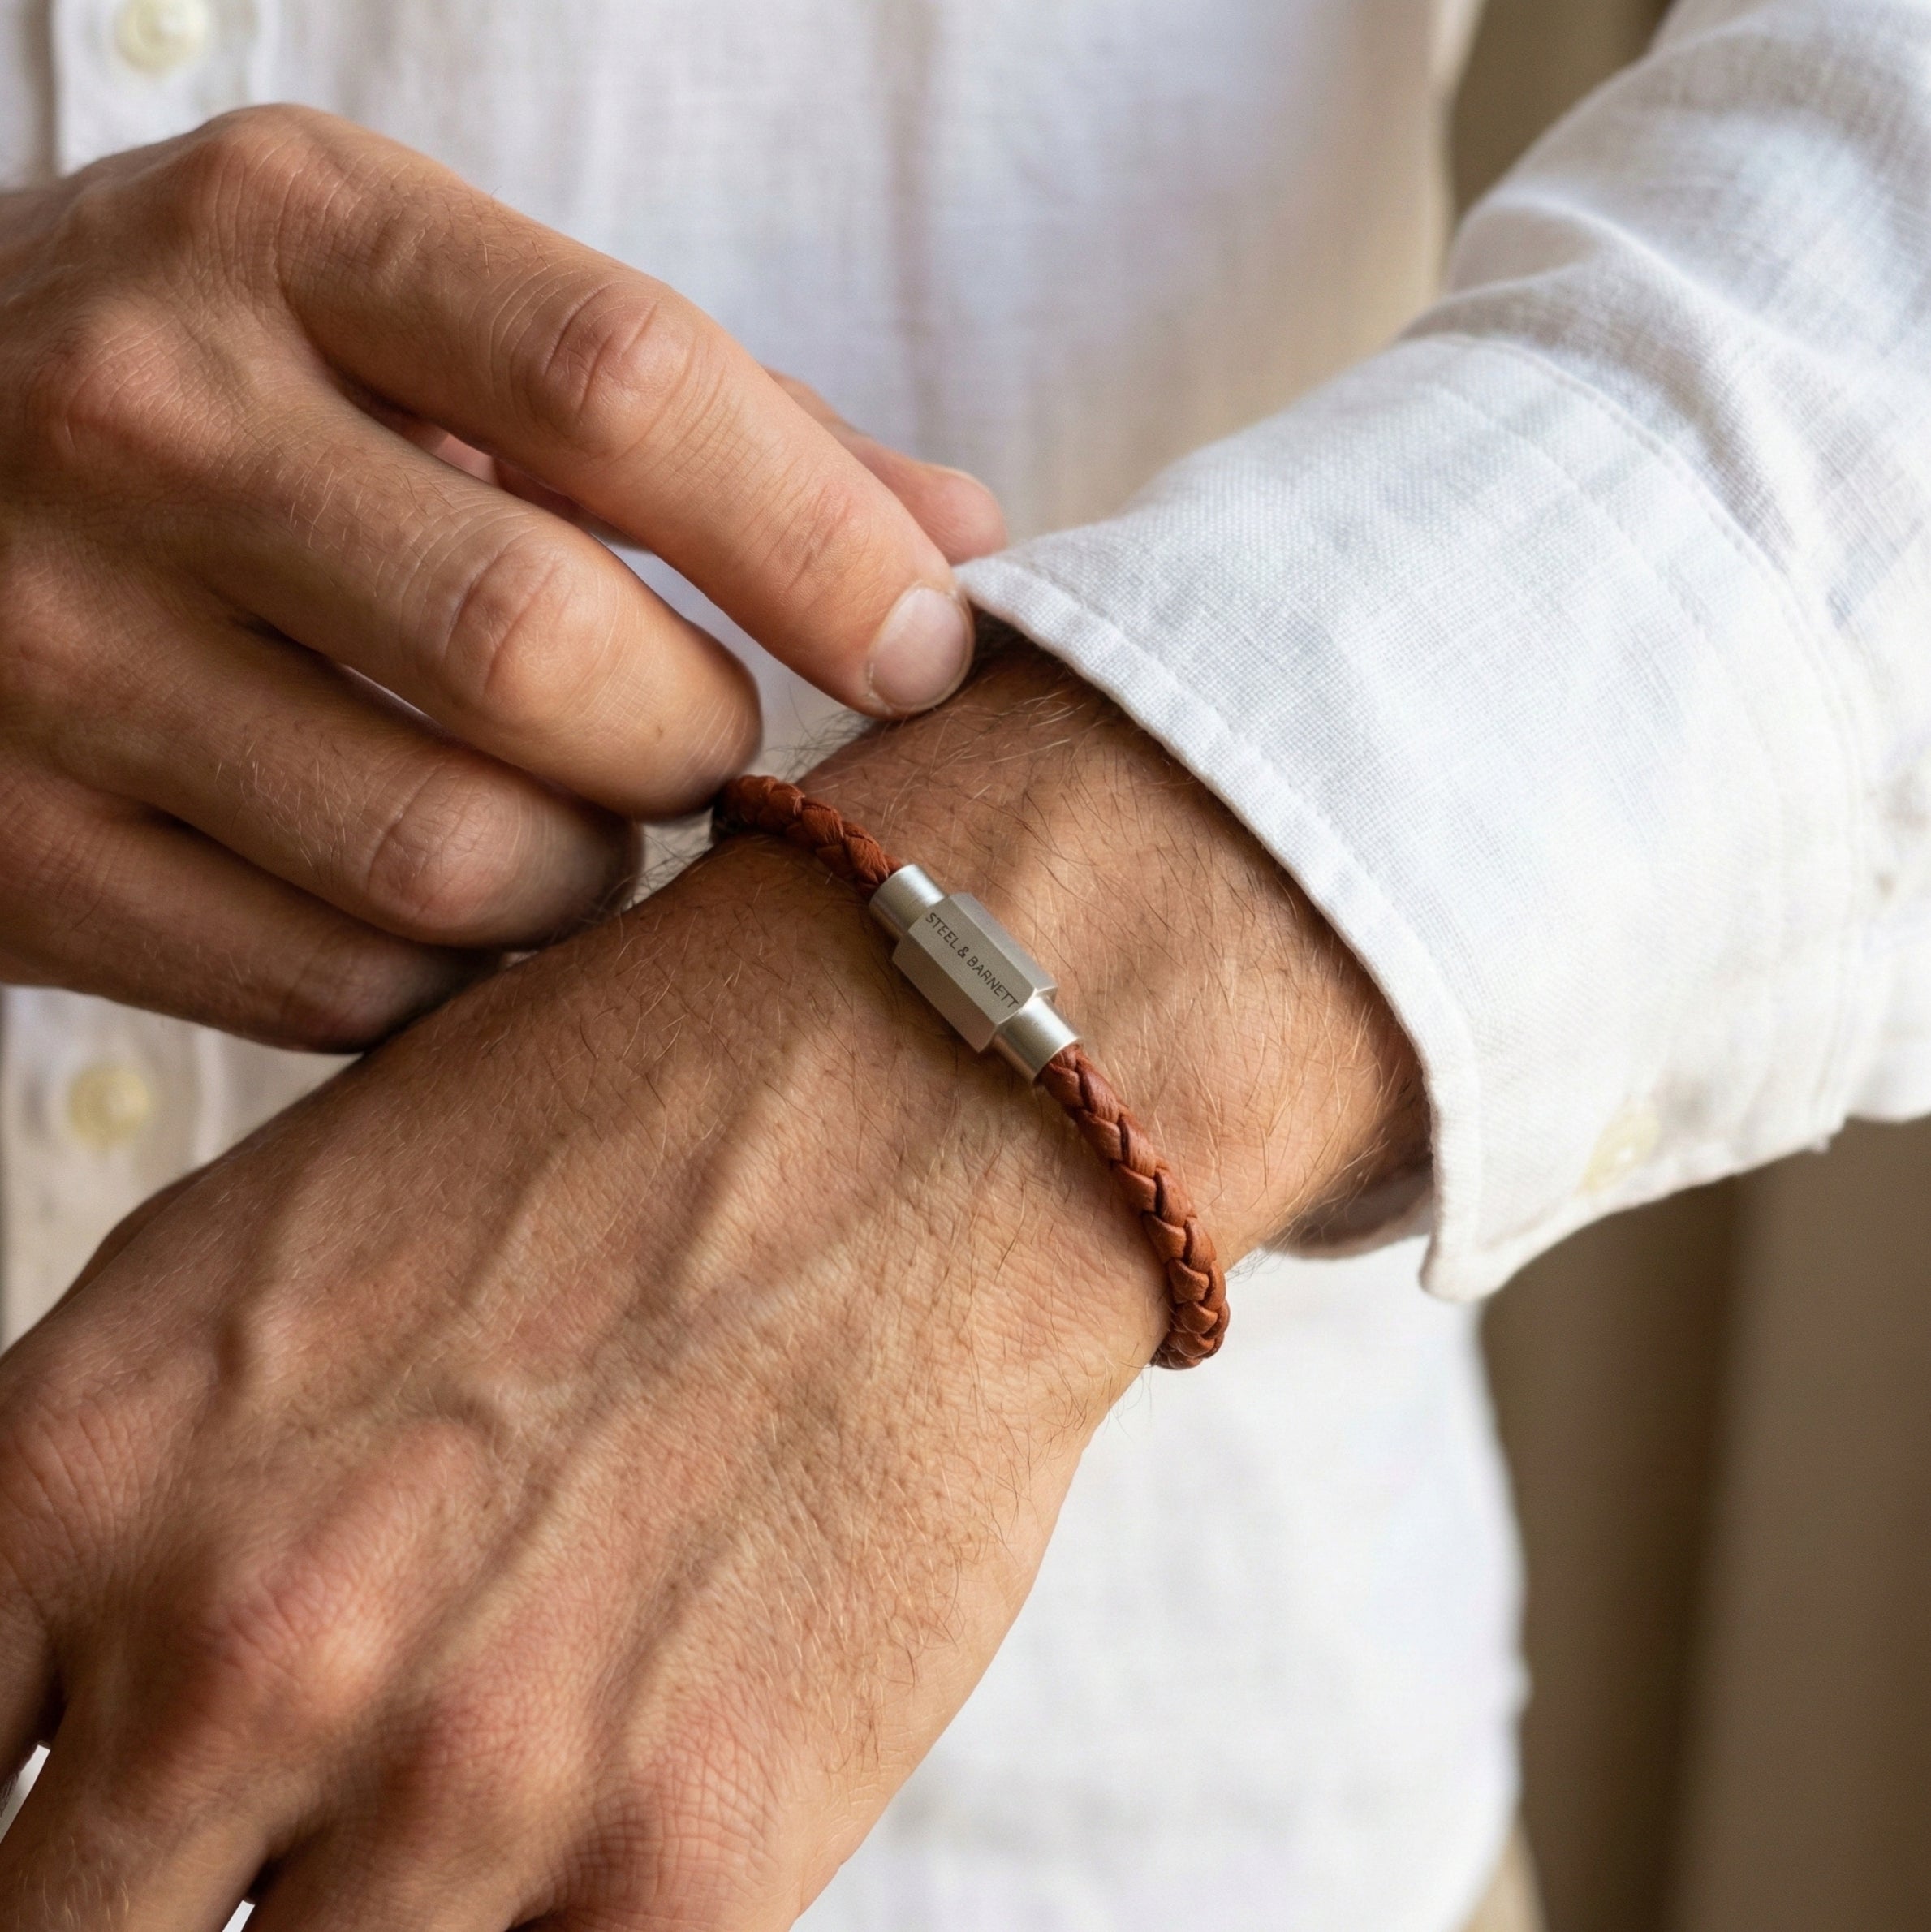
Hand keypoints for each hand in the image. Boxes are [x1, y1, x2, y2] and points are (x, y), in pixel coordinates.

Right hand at [0, 106, 1002, 1048]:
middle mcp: (141, 415)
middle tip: (694, 741)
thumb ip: (694, 417)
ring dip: (582, 874)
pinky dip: (449, 969)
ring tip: (567, 817)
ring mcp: (45, 644)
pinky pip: (336, 982)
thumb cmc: (228, 390)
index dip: (818, 545)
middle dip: (690, 740)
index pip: (624, 383)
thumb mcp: (419, 313)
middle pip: (543, 649)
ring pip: (450, 854)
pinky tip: (440, 893)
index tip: (922, 649)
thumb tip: (958, 539)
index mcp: (285, 233)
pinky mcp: (7, 848)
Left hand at [0, 643, 1420, 1928]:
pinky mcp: (688, 1868)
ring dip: (360, 1911)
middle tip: (267, 1829)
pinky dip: (528, 1930)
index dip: (6, 1827)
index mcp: (85, 1481)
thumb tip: (67, 1720)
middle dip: (150, 1895)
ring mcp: (466, 1784)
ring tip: (461, 1770)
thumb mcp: (267, 1259)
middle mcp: (238, 1655)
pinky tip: (589, 1799)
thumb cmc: (608, 1130)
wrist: (915, 1094)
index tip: (85, 1832)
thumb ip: (108, 1520)